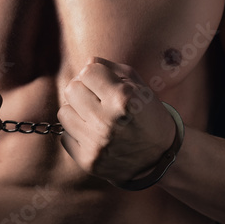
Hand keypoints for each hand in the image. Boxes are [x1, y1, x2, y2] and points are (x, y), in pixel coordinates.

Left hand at [58, 57, 175, 184]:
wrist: (160, 157)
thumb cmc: (149, 116)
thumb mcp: (139, 87)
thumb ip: (111, 69)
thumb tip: (85, 63)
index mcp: (123, 99)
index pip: (87, 71)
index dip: (96, 75)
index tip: (105, 83)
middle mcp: (106, 121)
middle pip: (71, 89)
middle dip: (84, 90)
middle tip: (98, 100)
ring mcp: (95, 143)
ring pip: (63, 112)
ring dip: (77, 112)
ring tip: (95, 117)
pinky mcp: (87, 160)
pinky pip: (65, 136)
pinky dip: (77, 133)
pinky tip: (94, 135)